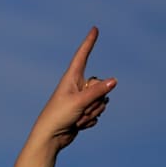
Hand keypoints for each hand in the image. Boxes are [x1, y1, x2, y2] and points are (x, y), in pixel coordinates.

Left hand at [30, 27, 116, 152]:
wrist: (51, 137)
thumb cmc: (58, 115)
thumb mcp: (79, 102)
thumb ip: (97, 91)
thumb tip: (114, 81)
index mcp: (71, 78)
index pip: (82, 56)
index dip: (89, 42)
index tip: (94, 29)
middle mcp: (77, 86)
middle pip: (100, 85)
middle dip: (95, 100)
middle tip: (79, 110)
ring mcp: (81, 99)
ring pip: (102, 101)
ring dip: (92, 112)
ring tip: (76, 118)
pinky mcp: (84, 111)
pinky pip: (98, 113)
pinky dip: (90, 121)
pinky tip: (77, 125)